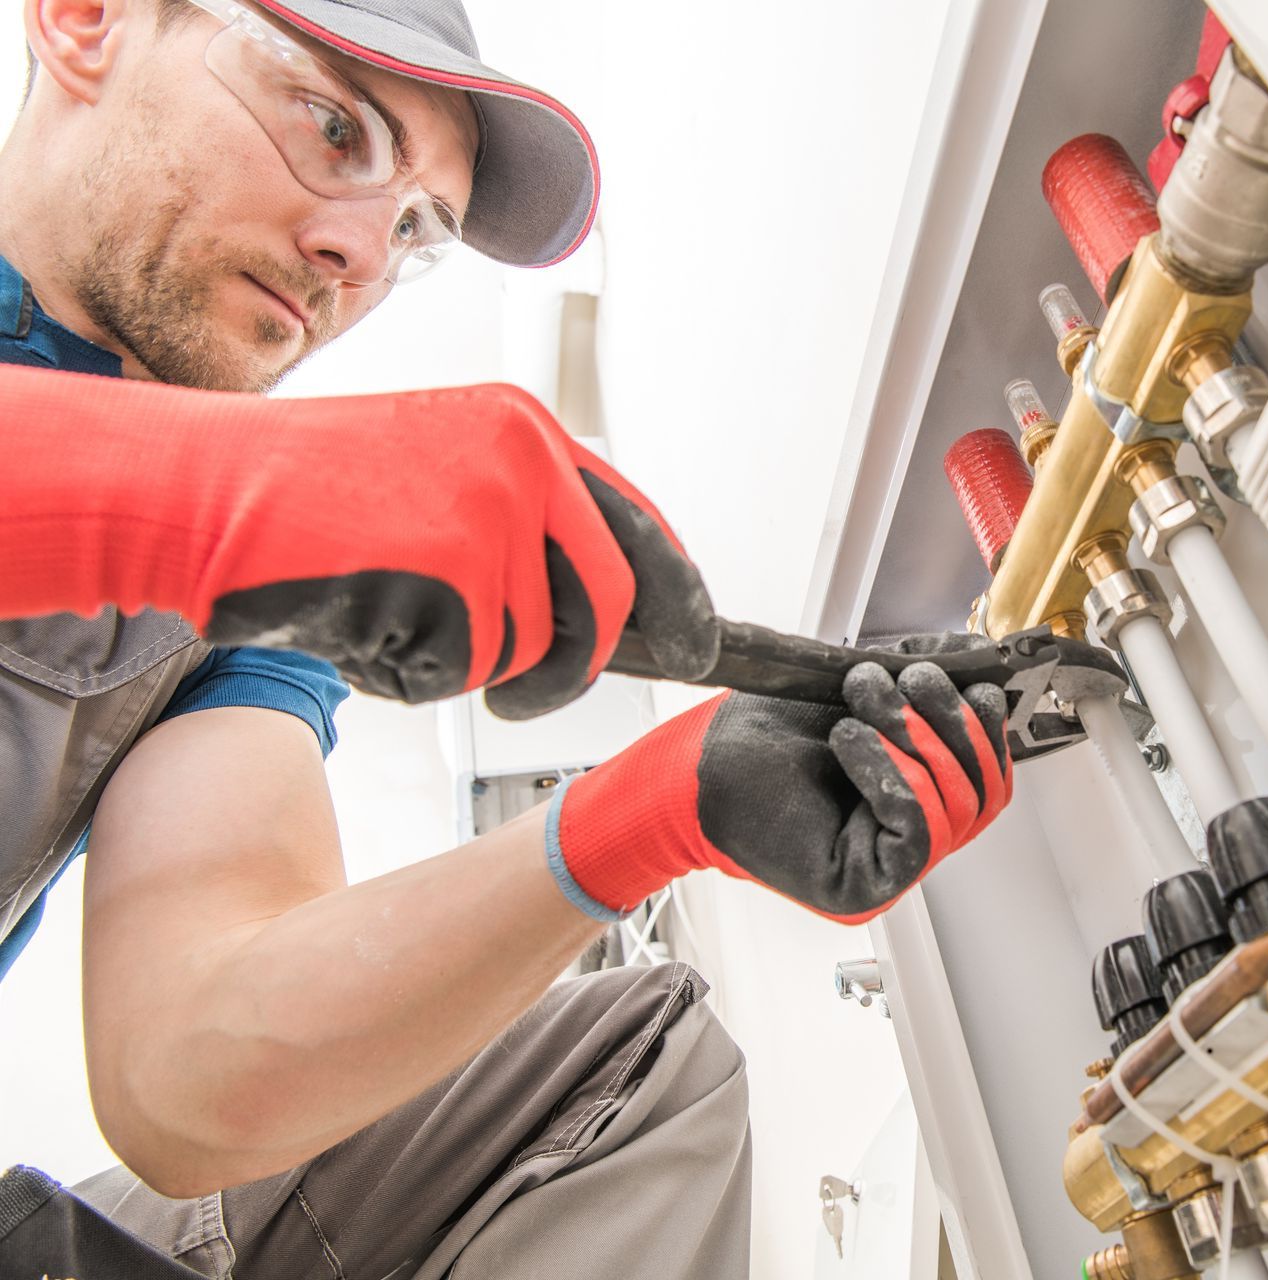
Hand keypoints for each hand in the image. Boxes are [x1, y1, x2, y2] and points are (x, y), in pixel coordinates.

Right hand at [0, 366, 716, 716]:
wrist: (197, 492)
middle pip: (607, 605)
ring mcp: (487, 515)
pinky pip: (460, 672)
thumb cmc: (303, 496)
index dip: (674, 594)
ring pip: (527, 649)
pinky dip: (407, 676)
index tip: (697, 642)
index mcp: (525, 430)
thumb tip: (606, 603)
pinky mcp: (447, 574)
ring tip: (383, 610)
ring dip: (461, 665)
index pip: (638, 524)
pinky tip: (353, 622)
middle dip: (574, 668)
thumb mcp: (435, 470)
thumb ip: (521, 517)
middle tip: (529, 697)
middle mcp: (522, 463)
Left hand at [546, 635, 1014, 922]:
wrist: (691, 769)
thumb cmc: (757, 741)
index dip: (988, 730)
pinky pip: (915, 832)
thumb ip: (911, 685)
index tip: (973, 681)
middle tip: (906, 680)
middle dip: (950, 724)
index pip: (985, 779)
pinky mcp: (861, 889)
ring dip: (916, 741)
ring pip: (955, 812)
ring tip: (864, 701)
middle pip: (982, 796)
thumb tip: (972, 658)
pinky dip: (891, 774)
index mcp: (910, 802)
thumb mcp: (851, 697)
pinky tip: (848, 740)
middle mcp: (905, 842)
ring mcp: (886, 870)